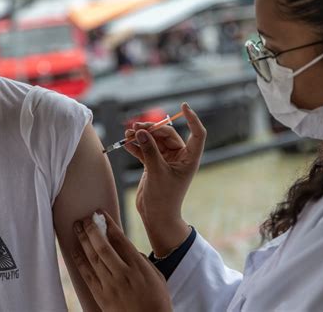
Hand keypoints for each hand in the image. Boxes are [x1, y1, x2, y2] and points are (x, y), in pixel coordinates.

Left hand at [73, 211, 171, 311]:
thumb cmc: (157, 301)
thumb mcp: (157, 277)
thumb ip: (143, 261)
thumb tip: (130, 250)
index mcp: (139, 267)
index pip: (120, 240)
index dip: (109, 224)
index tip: (101, 214)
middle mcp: (123, 274)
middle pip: (103, 247)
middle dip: (93, 229)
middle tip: (86, 218)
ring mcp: (111, 286)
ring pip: (93, 258)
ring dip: (83, 240)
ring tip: (77, 227)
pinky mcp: (102, 297)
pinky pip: (87, 276)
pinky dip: (80, 261)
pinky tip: (74, 250)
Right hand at [124, 103, 205, 255]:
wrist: (156, 217)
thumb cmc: (164, 198)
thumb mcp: (157, 172)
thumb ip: (149, 150)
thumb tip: (141, 132)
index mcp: (189, 158)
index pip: (197, 133)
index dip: (192, 119)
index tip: (184, 106)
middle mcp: (179, 157)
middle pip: (167, 135)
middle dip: (151, 130)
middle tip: (135, 127)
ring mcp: (166, 161)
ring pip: (154, 141)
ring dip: (141, 137)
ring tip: (127, 134)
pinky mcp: (154, 165)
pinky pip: (145, 150)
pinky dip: (136, 146)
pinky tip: (126, 143)